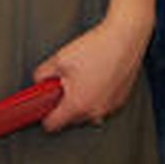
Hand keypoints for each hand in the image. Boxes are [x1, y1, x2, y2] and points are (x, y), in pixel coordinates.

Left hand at [33, 14, 150, 131]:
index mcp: (77, 106)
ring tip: (83, 76)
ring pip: (88, 111)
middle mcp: (95, 112)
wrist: (125, 38)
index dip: (43, 113)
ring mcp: (110, 108)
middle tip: (65, 81)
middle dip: (65, 103)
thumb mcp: (59, 59)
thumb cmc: (96, 48)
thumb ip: (42, 75)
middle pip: (70, 118)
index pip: (52, 125)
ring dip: (82, 100)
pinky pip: (102, 104)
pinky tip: (98, 75)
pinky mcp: (121, 100)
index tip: (44, 103)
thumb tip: (39, 81)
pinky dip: (97, 94)